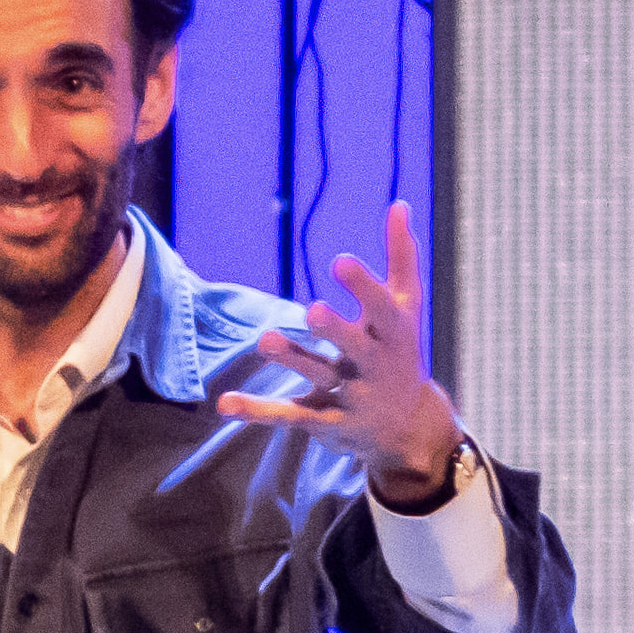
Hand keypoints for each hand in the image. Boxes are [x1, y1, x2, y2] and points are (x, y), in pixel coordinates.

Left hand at [214, 200, 468, 506]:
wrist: (409, 429)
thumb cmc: (402, 351)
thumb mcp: (407, 308)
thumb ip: (401, 257)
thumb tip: (399, 202)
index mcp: (394, 335)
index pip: (382, 310)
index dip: (364, 287)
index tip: (340, 260)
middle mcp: (374, 366)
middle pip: (354, 347)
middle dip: (336, 330)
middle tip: (312, 311)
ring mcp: (350, 397)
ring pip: (318, 376)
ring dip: (291, 359)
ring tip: (263, 340)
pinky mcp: (324, 422)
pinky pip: (289, 415)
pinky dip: (258, 411)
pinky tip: (225, 403)